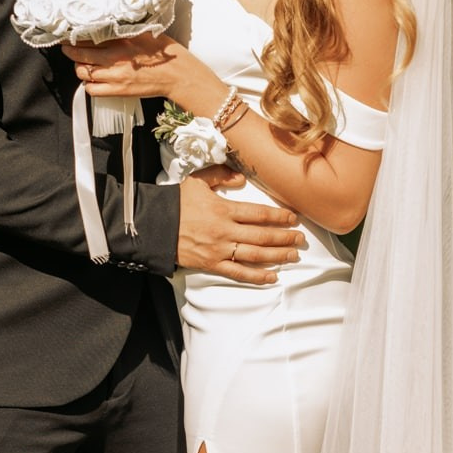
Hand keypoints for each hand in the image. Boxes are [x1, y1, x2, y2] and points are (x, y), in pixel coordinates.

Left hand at [64, 32, 216, 105]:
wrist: (179, 75)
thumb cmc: (165, 53)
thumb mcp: (146, 33)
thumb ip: (126, 30)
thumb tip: (108, 25)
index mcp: (122, 39)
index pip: (89, 36)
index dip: (76, 35)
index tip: (71, 34)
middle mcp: (115, 57)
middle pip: (80, 54)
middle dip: (70, 50)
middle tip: (68, 47)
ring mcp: (115, 75)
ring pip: (82, 72)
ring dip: (79, 67)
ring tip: (81, 64)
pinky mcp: (118, 90)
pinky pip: (92, 89)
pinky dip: (88, 84)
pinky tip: (93, 80)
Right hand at [176, 171, 303, 284]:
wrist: (151, 225)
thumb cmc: (175, 202)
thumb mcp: (197, 181)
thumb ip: (221, 175)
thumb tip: (242, 178)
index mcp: (224, 209)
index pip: (259, 213)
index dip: (279, 216)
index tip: (293, 218)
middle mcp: (225, 230)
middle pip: (262, 235)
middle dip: (284, 237)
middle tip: (300, 239)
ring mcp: (219, 249)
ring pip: (255, 254)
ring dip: (277, 256)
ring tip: (293, 255)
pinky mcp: (211, 264)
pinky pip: (238, 272)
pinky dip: (256, 276)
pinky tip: (271, 277)